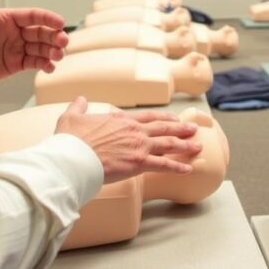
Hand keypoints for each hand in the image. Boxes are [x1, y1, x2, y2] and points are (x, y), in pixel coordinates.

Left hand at [0, 0, 68, 90]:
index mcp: (5, 18)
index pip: (32, 15)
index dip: (47, 18)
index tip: (59, 22)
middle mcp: (13, 32)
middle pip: (41, 32)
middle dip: (55, 36)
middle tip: (63, 42)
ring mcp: (14, 49)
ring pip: (41, 48)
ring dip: (53, 51)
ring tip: (58, 56)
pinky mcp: (14, 65)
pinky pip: (34, 63)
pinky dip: (45, 64)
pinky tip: (49, 67)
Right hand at [55, 97, 201, 183]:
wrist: (73, 158)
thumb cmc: (70, 140)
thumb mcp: (71, 117)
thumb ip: (78, 107)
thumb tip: (79, 99)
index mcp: (120, 119)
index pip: (148, 117)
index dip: (163, 118)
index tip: (173, 118)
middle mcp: (134, 130)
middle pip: (164, 127)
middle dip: (181, 128)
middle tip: (193, 129)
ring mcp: (138, 146)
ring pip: (169, 144)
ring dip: (185, 145)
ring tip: (197, 146)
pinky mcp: (139, 163)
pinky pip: (164, 165)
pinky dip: (178, 167)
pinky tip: (188, 169)